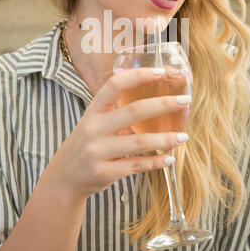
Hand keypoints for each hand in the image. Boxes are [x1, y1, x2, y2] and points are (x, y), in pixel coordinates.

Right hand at [46, 67, 189, 203]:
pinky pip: (136, 165)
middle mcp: (94, 128)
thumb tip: (150, 95)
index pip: (115, 85)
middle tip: (185, 100)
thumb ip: (114, 110)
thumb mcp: (93, 122)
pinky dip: (156, 162)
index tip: (160, 72)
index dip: (138, 76)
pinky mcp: (104, 172)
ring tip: (183, 136)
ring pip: (140, 142)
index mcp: (93, 111)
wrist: (64, 178)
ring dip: (165, 138)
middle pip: (134, 111)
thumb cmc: (86, 144)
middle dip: (163, 104)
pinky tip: (169, 158)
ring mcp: (98, 151)